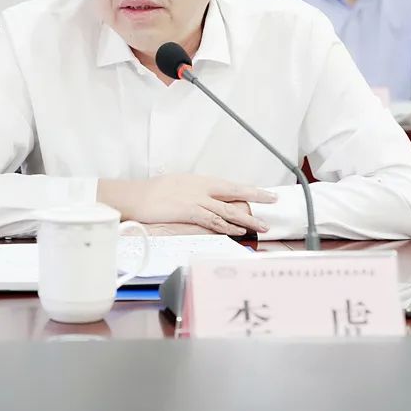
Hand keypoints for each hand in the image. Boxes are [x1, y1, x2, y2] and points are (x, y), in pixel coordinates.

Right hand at [98, 174, 274, 236]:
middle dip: (257, 196)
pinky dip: (228, 226)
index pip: (230, 185)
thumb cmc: (153, 192)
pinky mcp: (190, 211)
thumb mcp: (178, 185)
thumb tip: (206, 198)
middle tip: (274, 200)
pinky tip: (239, 230)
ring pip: (228, 210)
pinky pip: (214, 220)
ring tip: (263, 226)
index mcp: (200, 180)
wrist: (137, 196)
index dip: (249, 188)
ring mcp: (197, 199)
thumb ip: (195, 191)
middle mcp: (202, 187)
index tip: (264, 191)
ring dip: (247, 219)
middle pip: (235, 192)